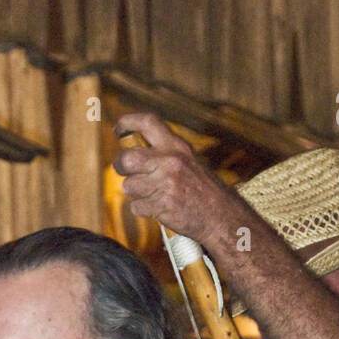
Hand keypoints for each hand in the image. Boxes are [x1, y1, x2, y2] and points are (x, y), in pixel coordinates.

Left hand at [113, 112, 237, 248]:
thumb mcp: (188, 161)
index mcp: (177, 146)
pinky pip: (137, 207)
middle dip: (120, 165)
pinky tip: (158, 208)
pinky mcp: (162, 206)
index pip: (147, 123)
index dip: (127, 122)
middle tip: (124, 170)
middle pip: (127, 159)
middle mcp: (170, 162)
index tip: (118, 129)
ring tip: (153, 195)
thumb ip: (164, 154)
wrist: (220, 216)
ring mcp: (165, 185)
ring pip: (129, 186)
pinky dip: (144, 210)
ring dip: (136, 193)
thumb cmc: (203, 190)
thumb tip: (132, 154)